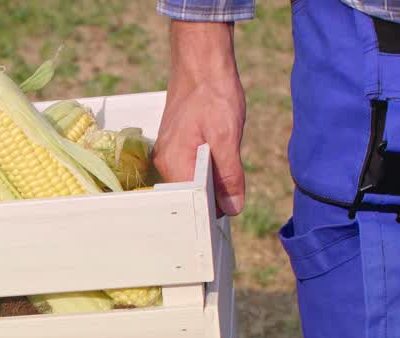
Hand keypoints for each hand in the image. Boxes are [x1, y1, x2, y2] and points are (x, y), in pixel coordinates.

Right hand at [153, 20, 246, 216]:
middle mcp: (165, 163)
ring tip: (227, 164)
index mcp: (174, 164)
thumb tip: (233, 208)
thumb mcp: (227, 137)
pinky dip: (209, 169)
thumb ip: (228, 175)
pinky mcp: (176, 147)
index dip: (212, 211)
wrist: (201, 64)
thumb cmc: (212, 95)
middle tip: (234, 188)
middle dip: (214, 197)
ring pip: (193, 183)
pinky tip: (220, 154)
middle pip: (190, 196)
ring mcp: (168, 155)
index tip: (230, 211)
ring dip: (213, 181)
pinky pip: (192, 169)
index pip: (191, 204)